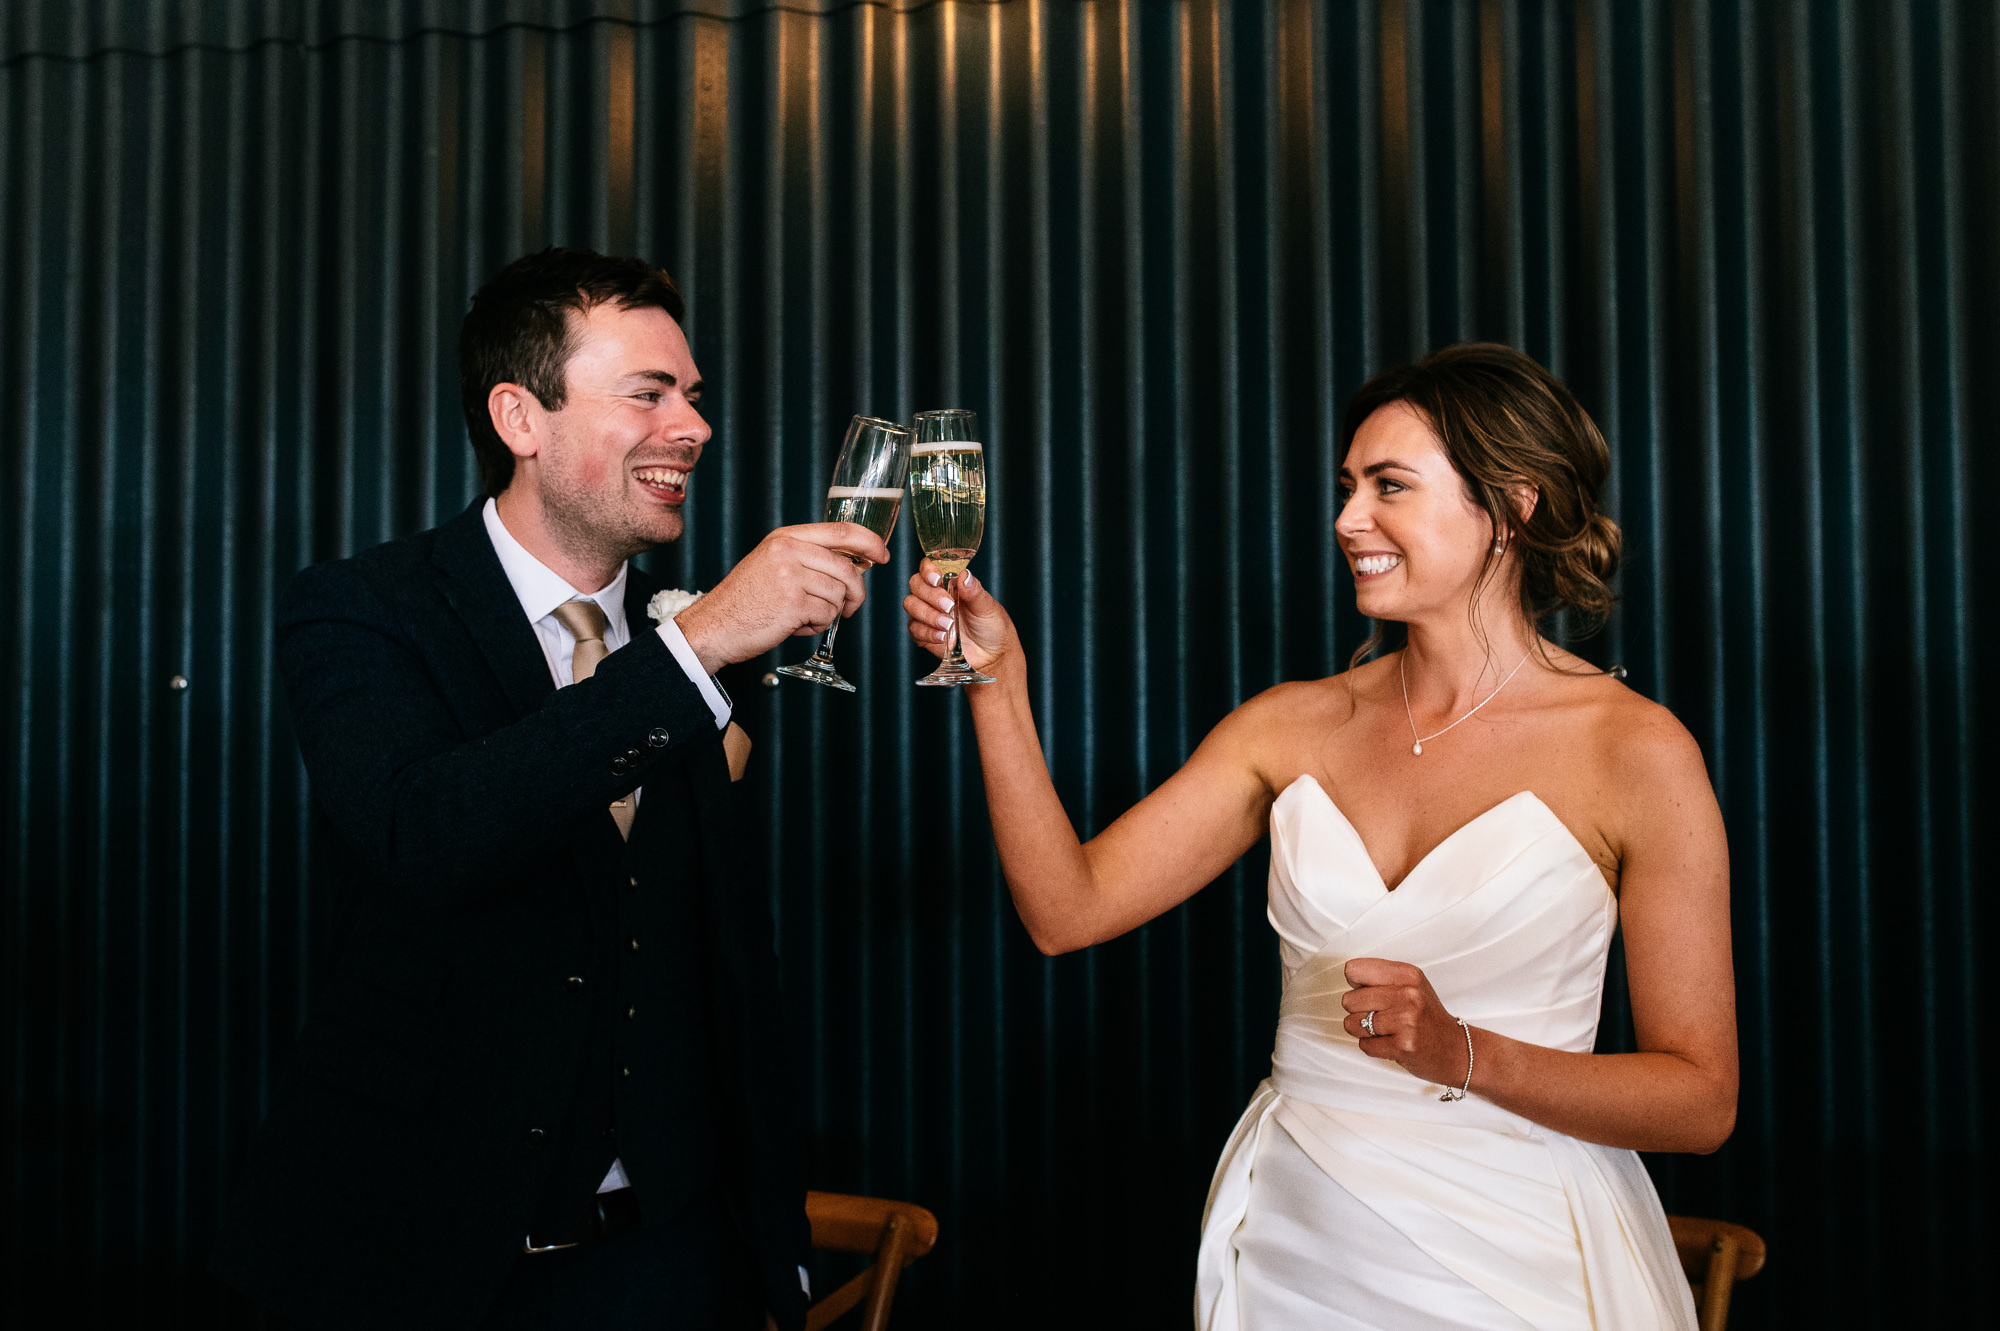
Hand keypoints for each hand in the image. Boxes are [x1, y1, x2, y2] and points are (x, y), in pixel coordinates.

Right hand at [676, 522, 890, 672]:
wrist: (714, 625)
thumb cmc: (745, 600)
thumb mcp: (773, 564)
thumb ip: (808, 558)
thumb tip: (855, 564)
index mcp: (785, 537)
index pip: (841, 531)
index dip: (869, 542)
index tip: (882, 555)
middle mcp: (788, 551)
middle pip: (847, 568)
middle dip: (856, 592)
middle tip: (850, 607)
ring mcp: (790, 576)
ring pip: (839, 595)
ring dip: (830, 612)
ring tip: (805, 616)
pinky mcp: (792, 603)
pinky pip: (827, 615)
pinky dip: (818, 625)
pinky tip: (796, 626)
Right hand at [903, 560, 1012, 671]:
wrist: (992, 654)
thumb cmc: (991, 626)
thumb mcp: (987, 606)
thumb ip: (974, 591)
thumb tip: (965, 575)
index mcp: (950, 583)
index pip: (929, 567)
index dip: (928, 570)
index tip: (937, 579)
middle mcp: (935, 596)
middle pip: (916, 584)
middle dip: (930, 595)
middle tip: (949, 607)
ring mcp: (927, 614)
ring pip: (911, 605)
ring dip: (928, 614)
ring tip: (948, 625)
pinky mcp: (923, 634)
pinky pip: (914, 629)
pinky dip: (927, 632)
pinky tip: (942, 636)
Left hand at [1340, 957, 1475, 1089]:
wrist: (1455, 1049)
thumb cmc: (1427, 1017)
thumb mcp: (1411, 985)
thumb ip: (1381, 977)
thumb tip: (1349, 976)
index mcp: (1408, 974)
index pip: (1354, 970)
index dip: (1356, 984)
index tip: (1368, 991)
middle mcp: (1408, 995)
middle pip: (1349, 1000)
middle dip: (1357, 1010)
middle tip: (1379, 1015)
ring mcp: (1406, 1021)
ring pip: (1352, 1023)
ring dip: (1362, 1030)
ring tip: (1383, 1030)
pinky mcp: (1403, 1046)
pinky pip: (1364, 1045)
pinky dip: (1372, 1046)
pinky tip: (1389, 1042)